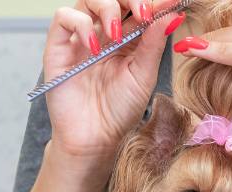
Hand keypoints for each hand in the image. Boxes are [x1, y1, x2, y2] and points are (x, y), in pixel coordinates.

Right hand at [43, 0, 185, 159]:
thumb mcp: (144, 75)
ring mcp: (81, 38)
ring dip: (107, 7)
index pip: (138, 8)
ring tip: (117, 34)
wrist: (95, 137)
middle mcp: (104, 33)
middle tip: (145, 12)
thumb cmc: (120, 110)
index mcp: (128, 38)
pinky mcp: (59, 46)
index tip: (173, 0)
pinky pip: (63, 17)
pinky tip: (94, 47)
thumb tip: (171, 13)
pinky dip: (79, 24)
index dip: (154, 2)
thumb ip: (154, 42)